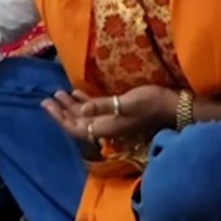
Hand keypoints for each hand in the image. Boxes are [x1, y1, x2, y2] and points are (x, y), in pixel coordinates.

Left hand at [41, 84, 177, 145]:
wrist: (174, 107)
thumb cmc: (152, 103)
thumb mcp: (127, 103)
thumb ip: (103, 106)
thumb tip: (81, 108)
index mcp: (106, 127)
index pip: (76, 126)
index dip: (60, 118)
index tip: (47, 105)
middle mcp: (107, 127)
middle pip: (78, 122)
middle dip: (61, 111)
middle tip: (46, 99)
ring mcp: (113, 121)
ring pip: (86, 116)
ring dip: (71, 106)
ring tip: (57, 94)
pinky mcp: (120, 113)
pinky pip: (96, 110)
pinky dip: (85, 102)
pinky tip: (77, 93)